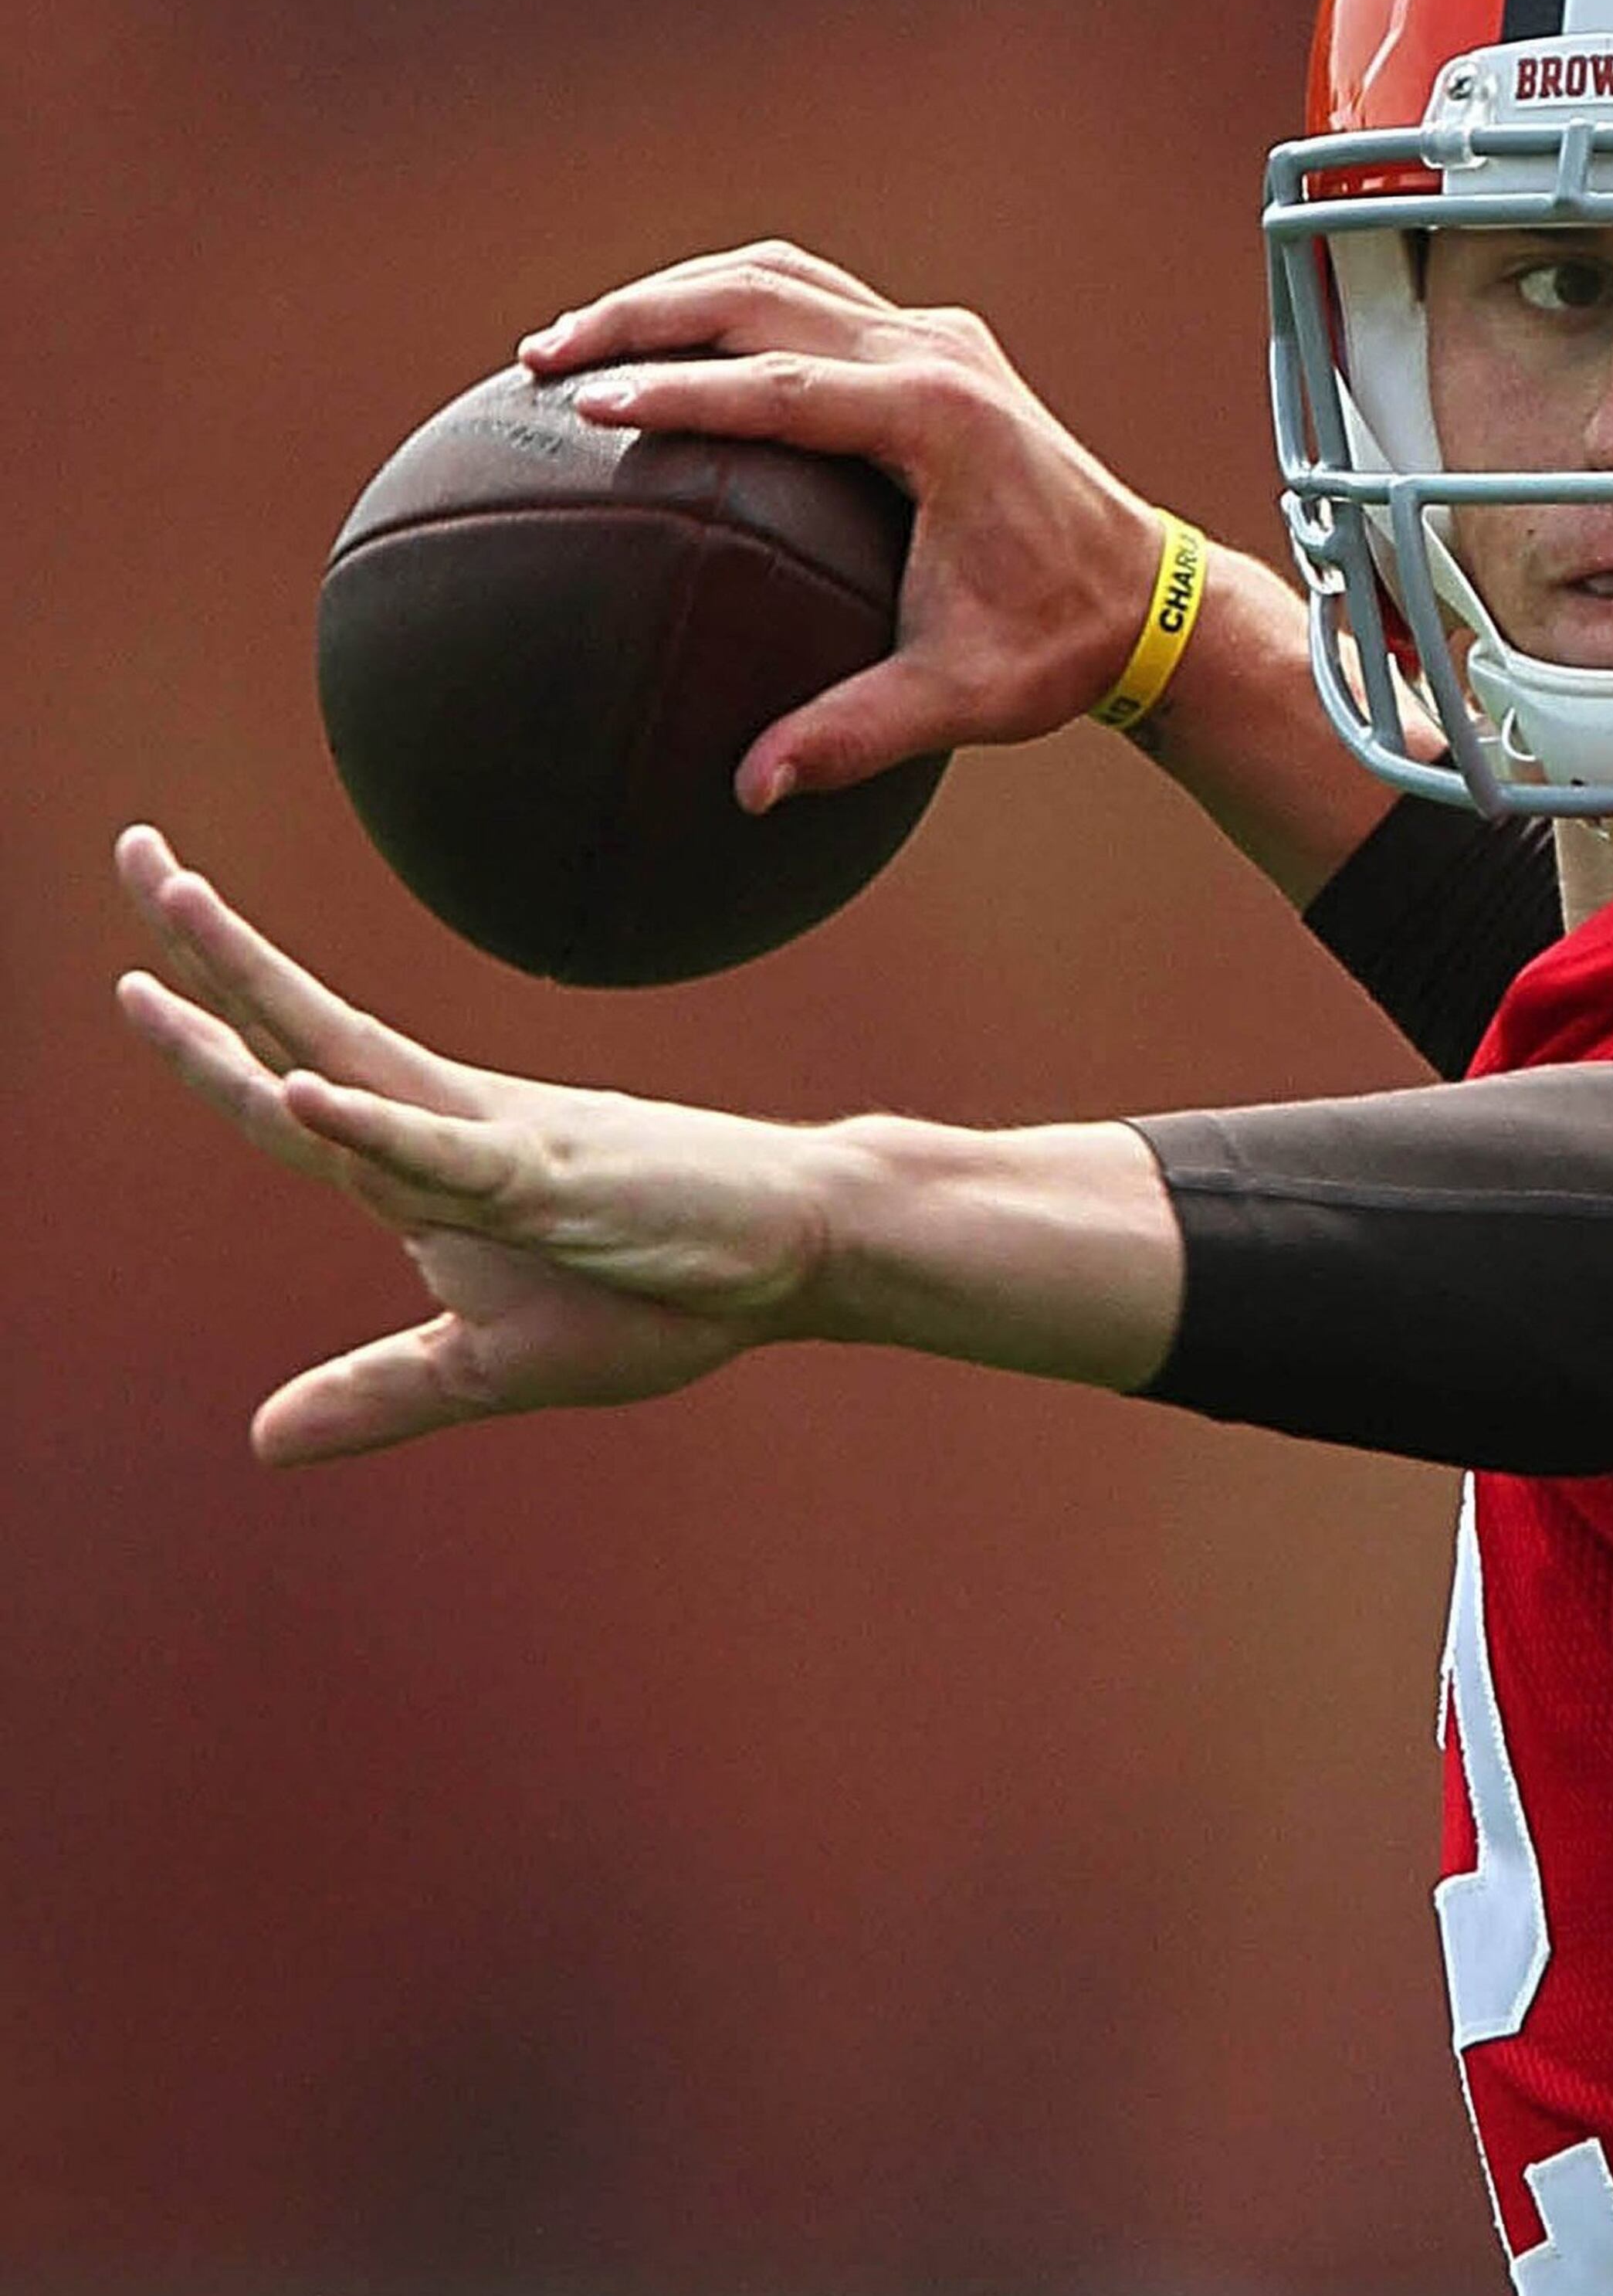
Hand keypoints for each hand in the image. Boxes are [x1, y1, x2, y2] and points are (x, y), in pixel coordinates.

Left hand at [115, 827, 839, 1463]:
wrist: (797, 1250)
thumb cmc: (665, 1290)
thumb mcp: (495, 1368)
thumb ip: (381, 1391)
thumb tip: (261, 1444)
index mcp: (433, 1170)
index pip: (291, 1096)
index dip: (206, 1040)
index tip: (133, 976)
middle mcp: (451, 1132)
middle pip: (300, 1035)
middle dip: (207, 951)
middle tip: (135, 851)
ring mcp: (499, 1148)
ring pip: (352, 1061)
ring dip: (259, 988)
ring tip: (178, 909)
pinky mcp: (554, 1183)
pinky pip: (445, 1154)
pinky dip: (370, 1126)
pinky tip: (302, 1095)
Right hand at [517, 239, 1165, 808]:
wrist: (1149, 602)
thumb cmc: (1058, 650)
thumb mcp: (959, 701)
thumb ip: (852, 737)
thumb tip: (751, 790)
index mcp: (939, 421)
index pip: (777, 389)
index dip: (676, 392)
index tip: (586, 403)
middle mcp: (938, 356)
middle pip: (760, 298)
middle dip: (643, 317)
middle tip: (541, 358)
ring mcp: (941, 341)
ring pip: (783, 280)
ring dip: (678, 297)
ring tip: (581, 342)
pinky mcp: (940, 348)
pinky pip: (816, 302)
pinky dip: (734, 309)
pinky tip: (671, 351)